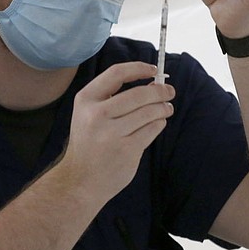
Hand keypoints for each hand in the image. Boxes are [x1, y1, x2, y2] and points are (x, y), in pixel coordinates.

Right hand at [60, 62, 174, 202]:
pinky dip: (159, 123)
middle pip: (139, 93)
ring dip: (163, 108)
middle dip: (160, 91)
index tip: (154, 70)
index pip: (117, 73)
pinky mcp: (127, 150)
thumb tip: (152, 82)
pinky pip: (152, 129)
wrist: (79, 181)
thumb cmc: (89, 143)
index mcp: (86, 100)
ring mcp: (112, 134)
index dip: (139, 68)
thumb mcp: (88, 114)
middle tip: (169, 91)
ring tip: (166, 109)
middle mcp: (97, 114)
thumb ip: (113, 97)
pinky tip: (157, 123)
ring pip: (149, 112)